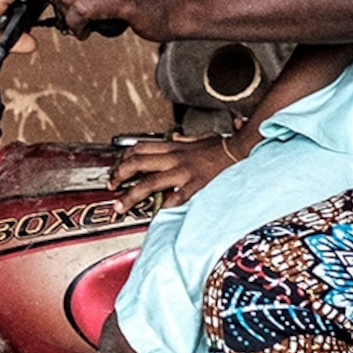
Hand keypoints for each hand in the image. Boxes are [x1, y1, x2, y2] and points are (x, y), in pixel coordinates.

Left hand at [115, 132, 243, 211]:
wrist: (242, 150)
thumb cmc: (222, 147)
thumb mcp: (200, 138)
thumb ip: (186, 140)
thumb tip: (177, 138)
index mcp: (174, 147)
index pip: (139, 148)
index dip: (123, 159)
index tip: (116, 169)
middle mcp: (174, 158)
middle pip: (137, 163)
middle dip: (119, 175)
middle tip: (111, 186)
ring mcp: (183, 172)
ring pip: (149, 183)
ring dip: (131, 195)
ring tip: (120, 206)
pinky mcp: (196, 185)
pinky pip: (176, 197)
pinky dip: (164, 207)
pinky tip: (156, 215)